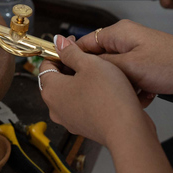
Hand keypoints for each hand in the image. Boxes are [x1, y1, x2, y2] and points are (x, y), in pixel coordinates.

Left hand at [39, 35, 155, 148]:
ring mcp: (67, 119)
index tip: (73, 45)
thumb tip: (58, 42)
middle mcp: (54, 107)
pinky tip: (104, 90)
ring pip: (70, 93)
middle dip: (71, 66)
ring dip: (81, 81)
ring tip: (99, 74)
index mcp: (50, 90)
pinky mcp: (81, 126)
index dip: (60, 52)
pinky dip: (88, 96)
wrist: (126, 130)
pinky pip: (80, 105)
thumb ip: (71, 52)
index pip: (46, 65)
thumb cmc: (109, 97)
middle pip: (57, 79)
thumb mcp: (90, 64)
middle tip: (89, 58)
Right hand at [76, 20, 172, 106]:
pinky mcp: (146, 71)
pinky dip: (134, 93)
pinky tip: (145, 96)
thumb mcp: (128, 65)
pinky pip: (128, 85)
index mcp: (119, 32)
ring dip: (121, 89)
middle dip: (105, 80)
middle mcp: (126, 42)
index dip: (75, 62)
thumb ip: (95, 61)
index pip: (83, 45)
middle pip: (99, 64)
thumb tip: (67, 50)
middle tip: (113, 88)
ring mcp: (137, 57)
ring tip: (135, 92)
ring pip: (114, 77)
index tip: (68, 77)